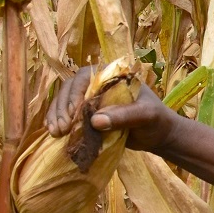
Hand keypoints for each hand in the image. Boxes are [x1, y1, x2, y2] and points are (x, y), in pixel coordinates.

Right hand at [45, 66, 178, 152]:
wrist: (160, 135)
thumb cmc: (156, 121)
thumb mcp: (145, 116)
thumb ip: (124, 116)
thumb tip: (95, 121)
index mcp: (113, 76)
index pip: (86, 77)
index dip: (76, 93)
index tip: (74, 113)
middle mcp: (99, 84)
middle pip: (70, 88)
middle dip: (62, 107)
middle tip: (62, 127)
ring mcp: (91, 99)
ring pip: (65, 101)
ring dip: (56, 115)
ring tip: (56, 133)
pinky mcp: (88, 114)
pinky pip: (68, 114)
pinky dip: (58, 121)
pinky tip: (53, 133)